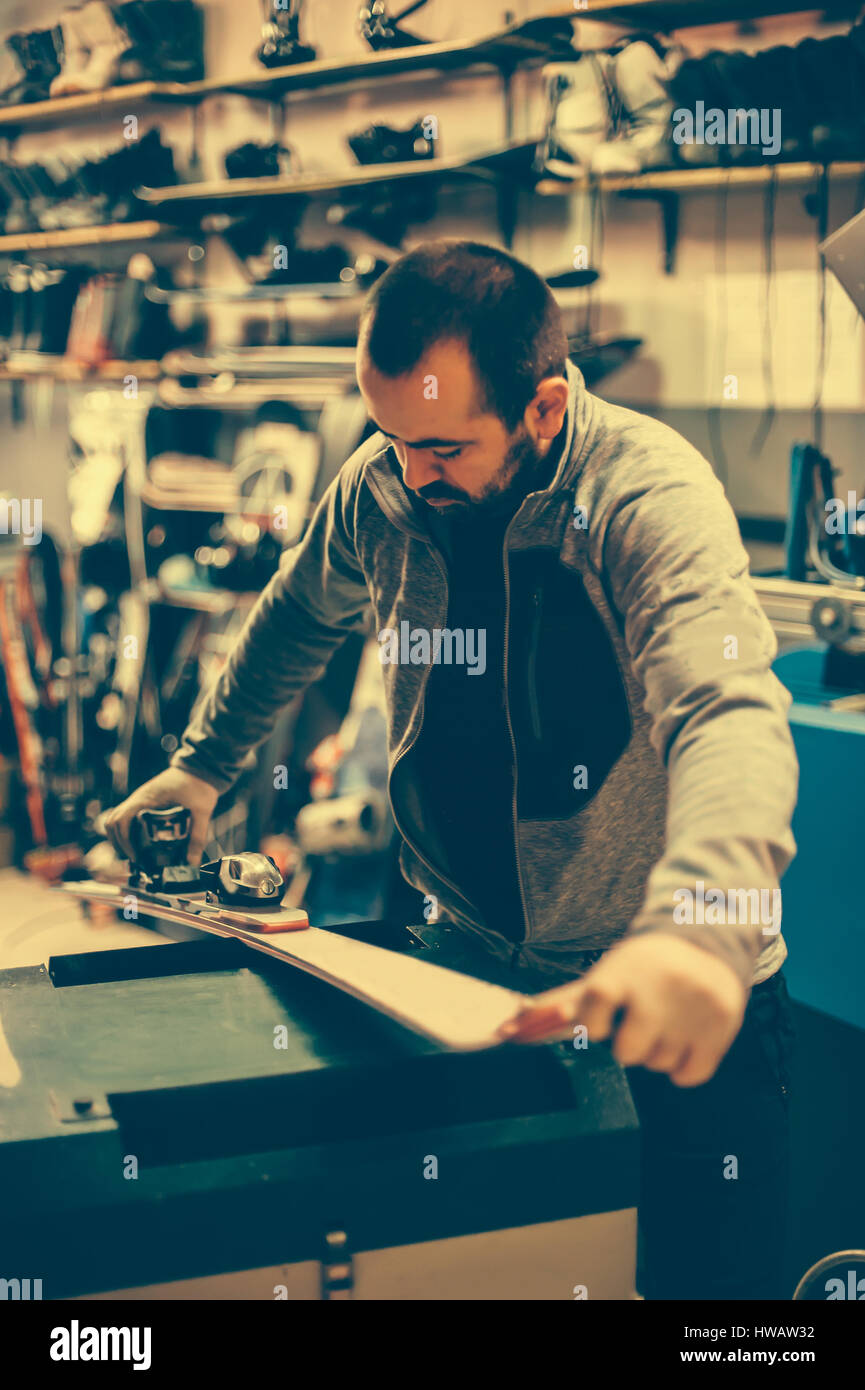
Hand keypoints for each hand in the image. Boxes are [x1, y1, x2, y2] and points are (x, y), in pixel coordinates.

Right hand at [103, 767, 219, 866]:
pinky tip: (138, 843)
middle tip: (134, 859)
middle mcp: (138, 798)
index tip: (136, 856)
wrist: (201, 767)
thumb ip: (197, 837)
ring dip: (119, 838)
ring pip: (116, 819)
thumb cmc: (199, 784)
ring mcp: (140, 799)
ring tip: (133, 854)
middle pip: (112, 822)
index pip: (121, 820)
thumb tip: (192, 862)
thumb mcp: (200, 812)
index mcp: (146, 798)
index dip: (124, 841)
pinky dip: (126, 831)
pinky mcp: (144, 802)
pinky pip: (126, 817)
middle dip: (119, 843)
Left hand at [498, 934, 746, 1086]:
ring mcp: (693, 1009)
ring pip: (658, 1064)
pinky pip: (690, 1076)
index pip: (594, 1009)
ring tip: (664, 1021)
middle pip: (627, 1052)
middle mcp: (658, 989)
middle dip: (627, 1044)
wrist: (705, 940)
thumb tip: (507, 1030)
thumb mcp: (603, 975)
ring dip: (657, 1051)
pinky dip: (683, 1067)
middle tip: (638, 1021)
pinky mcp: (722, 1025)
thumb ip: (557, 1005)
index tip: (602, 1020)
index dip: (593, 1024)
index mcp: (622, 972)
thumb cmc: (641, 966)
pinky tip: (684, 1039)